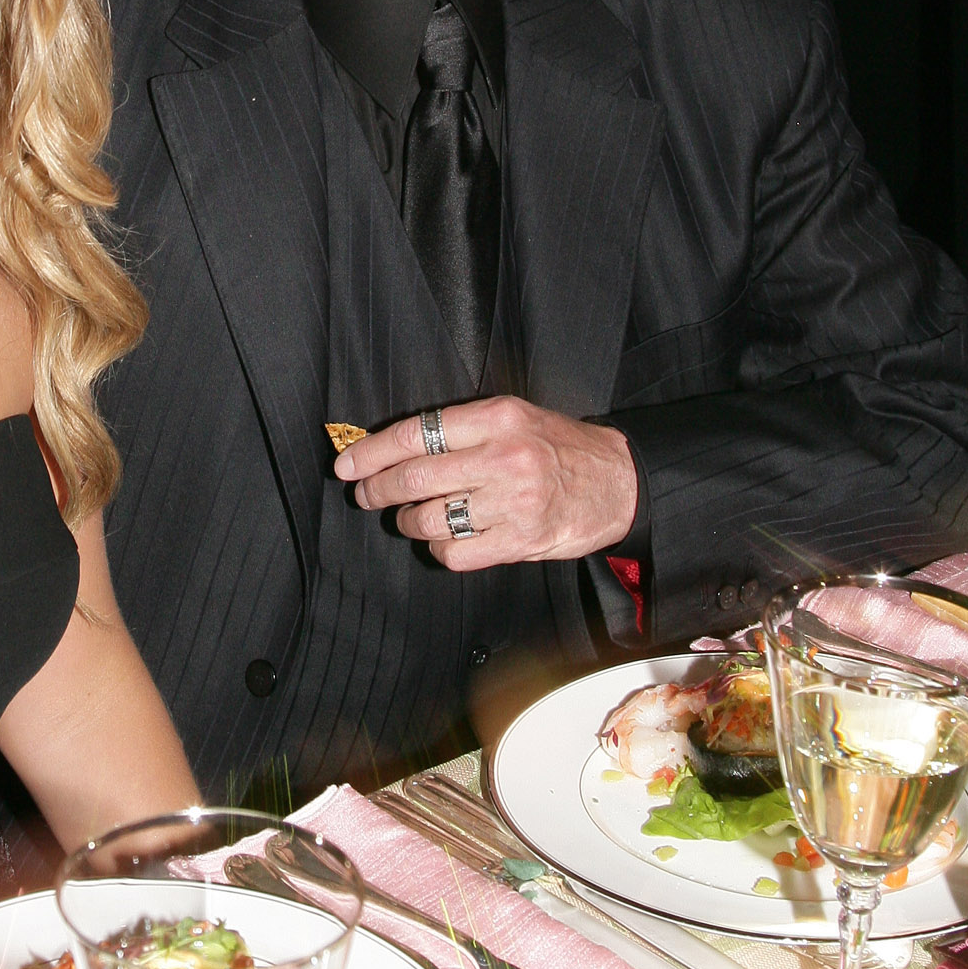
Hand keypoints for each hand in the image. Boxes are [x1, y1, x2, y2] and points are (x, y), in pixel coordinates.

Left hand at [334, 399, 638, 570]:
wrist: (619, 482)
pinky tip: (444, 537)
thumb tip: (393, 446)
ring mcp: (512, 503)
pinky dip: (438, 548)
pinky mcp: (520, 541)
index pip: (416, 434)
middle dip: (377, 489)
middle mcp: (503, 457)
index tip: (348, 465)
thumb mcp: (515, 416)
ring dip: (407, 521)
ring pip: (428, 518)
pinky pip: (455, 552)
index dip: (372, 452)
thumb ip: (461, 428)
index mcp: (498, 418)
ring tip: (409, 516)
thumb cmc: (559, 447)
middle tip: (366, 494)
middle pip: (414, 478)